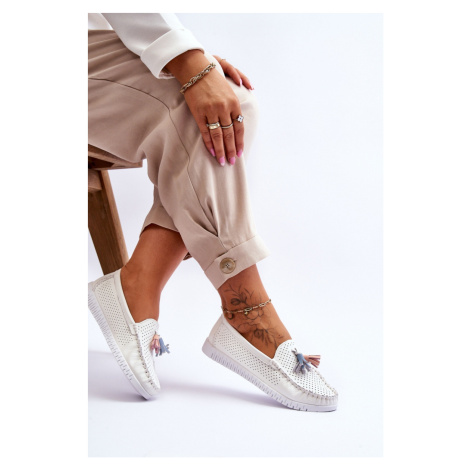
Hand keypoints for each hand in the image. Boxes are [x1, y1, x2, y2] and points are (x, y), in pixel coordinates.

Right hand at [165, 50, 248, 166]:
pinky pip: (205, 132)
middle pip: (230, 134)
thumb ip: (242, 83)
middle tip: (232, 161)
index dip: (240, 141)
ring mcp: (211, 111)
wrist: (195, 69)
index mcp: (234, 102)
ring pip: (218, 136)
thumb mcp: (231, 80)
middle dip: (232, 150)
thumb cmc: (213, 75)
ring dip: (221, 150)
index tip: (240, 152)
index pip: (239, 127)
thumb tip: (252, 86)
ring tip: (223, 161)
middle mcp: (224, 108)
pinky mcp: (199, 113)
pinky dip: (209, 143)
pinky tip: (212, 152)